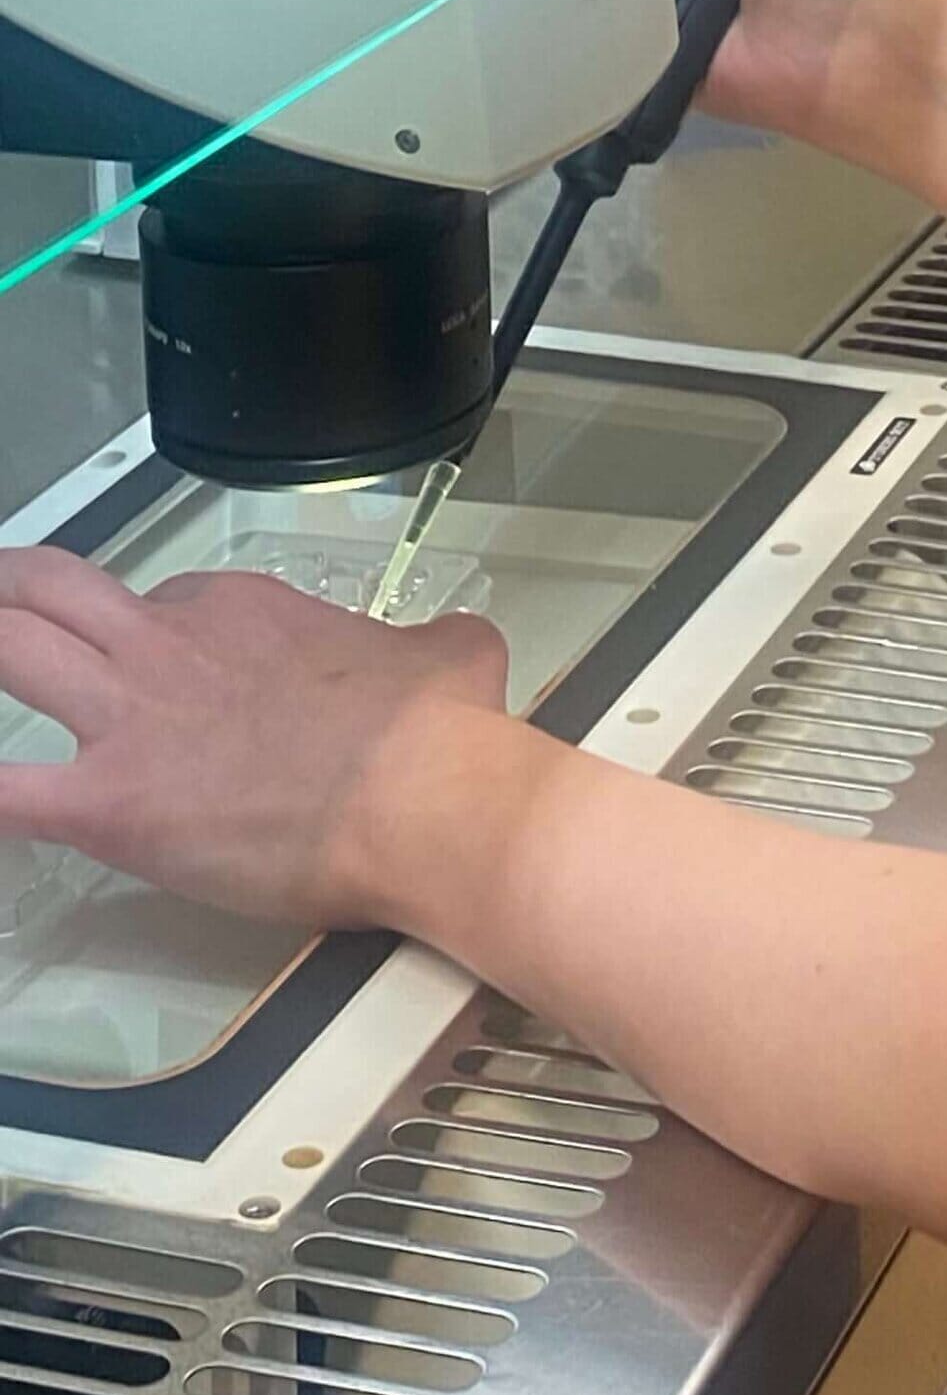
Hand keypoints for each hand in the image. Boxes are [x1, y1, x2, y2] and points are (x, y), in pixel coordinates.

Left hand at [0, 545, 510, 930]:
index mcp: (248, 612)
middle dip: (14, 590)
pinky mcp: (110, 804)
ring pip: (12, 651)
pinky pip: (9, 793)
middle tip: (2, 597)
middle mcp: (175, 648)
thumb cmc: (433, 737)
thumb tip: (453, 649)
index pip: (173, 599)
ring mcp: (135, 720)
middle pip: (55, 593)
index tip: (165, 658)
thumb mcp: (453, 652)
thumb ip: (434, 641)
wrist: (423, 796)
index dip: (157, 625)